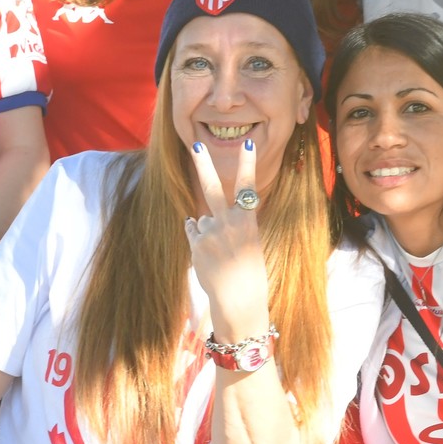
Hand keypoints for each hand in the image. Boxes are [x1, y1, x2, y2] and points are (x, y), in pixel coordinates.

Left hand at [184, 139, 270, 321]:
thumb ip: (228, 227)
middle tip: (196, 145)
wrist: (239, 300)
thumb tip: (195, 218)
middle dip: (204, 165)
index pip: (248, 187)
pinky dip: (198, 240)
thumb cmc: (249, 274)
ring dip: (208, 233)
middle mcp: (228, 222)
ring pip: (202, 221)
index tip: (248, 144)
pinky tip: (210, 255)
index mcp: (247, 221)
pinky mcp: (196, 244)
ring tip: (221, 255)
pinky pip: (193, 232)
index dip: (248, 164)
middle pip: (212, 188)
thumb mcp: (248, 244)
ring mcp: (210, 233)